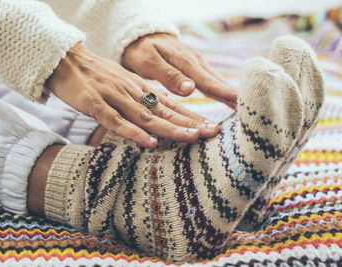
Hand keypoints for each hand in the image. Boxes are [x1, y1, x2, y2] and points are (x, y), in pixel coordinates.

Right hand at [47, 43, 219, 148]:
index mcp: (140, 89)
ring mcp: (114, 98)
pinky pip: (116, 121)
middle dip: (189, 122)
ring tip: (190, 138)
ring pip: (146, 116)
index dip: (191, 116)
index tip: (211, 127)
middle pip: (165, 111)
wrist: (66, 60)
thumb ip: (141, 98)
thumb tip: (161, 113)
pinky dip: (133, 133)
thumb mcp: (124, 84)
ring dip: (169, 128)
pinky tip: (149, 142)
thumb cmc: (96, 76)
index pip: (170, 105)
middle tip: (212, 133)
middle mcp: (132, 92)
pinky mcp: (96, 104)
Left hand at [122, 33, 237, 108]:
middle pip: (217, 82)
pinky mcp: (194, 67)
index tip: (240, 103)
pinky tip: (230, 98)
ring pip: (216, 80)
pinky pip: (211, 79)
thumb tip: (190, 90)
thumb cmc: (141, 50)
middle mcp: (195, 62)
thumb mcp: (148, 62)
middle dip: (233, 95)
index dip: (224, 93)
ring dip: (230, 93)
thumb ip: (168, 76)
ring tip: (245, 108)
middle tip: (251, 110)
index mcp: (184, 62)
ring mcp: (196, 64)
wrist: (141, 35)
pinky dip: (221, 89)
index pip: (208, 81)